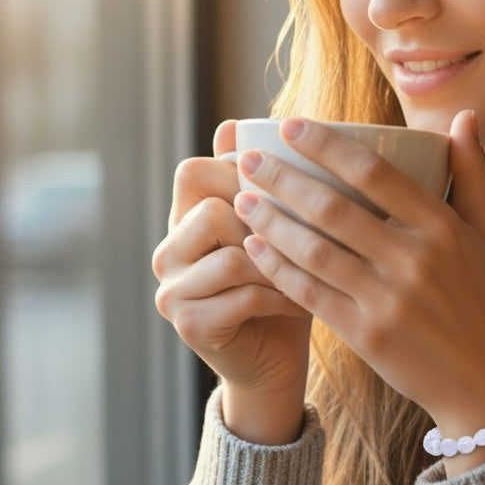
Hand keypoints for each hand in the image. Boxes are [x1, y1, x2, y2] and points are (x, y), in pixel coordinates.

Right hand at [152, 120, 312, 443]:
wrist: (276, 361)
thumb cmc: (288, 283)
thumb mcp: (283, 228)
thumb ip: (271, 184)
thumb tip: (240, 123)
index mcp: (186, 217)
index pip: (193, 170)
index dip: (240, 172)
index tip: (286, 187)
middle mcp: (170, 249)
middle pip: (207, 206)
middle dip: (263, 219)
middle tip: (305, 234)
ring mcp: (172, 287)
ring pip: (228, 252)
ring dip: (279, 261)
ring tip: (314, 270)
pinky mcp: (189, 323)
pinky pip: (240, 294)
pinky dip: (281, 296)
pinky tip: (305, 300)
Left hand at [235, 110, 484, 468]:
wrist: (484, 381)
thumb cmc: (483, 302)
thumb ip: (472, 173)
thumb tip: (464, 116)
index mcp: (442, 228)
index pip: (375, 173)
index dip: (326, 146)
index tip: (290, 127)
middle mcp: (414, 260)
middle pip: (333, 209)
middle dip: (282, 180)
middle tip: (247, 162)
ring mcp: (388, 300)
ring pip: (314, 251)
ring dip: (271, 222)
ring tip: (242, 200)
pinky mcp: (366, 335)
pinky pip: (310, 294)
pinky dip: (278, 269)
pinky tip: (255, 248)